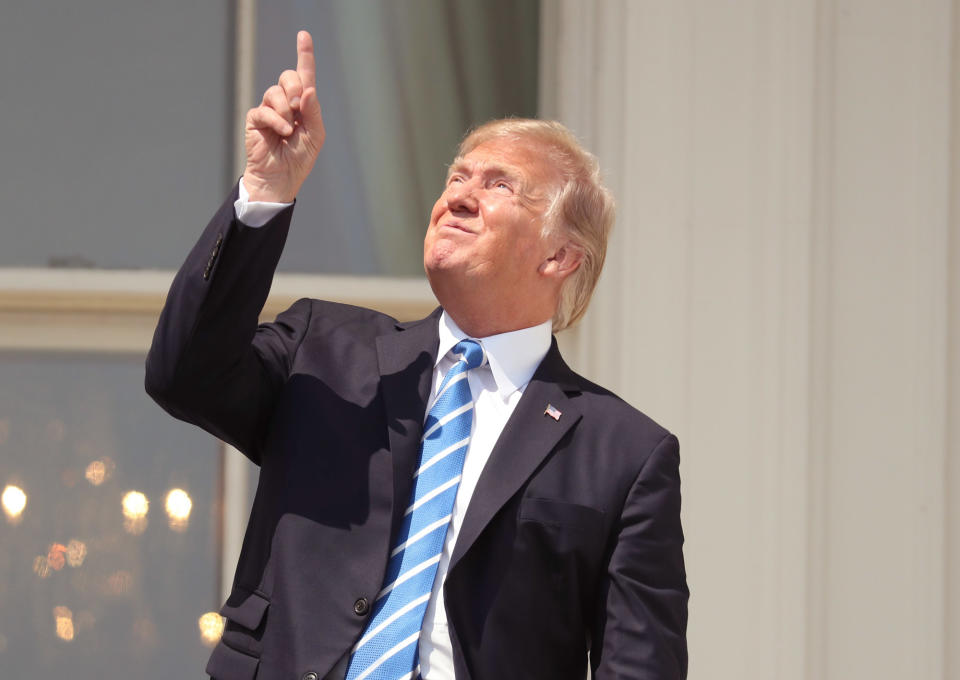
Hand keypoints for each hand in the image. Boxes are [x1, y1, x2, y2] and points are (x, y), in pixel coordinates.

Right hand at [243, 30, 325, 202]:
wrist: (281, 179)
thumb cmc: (299, 158)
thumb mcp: (315, 135)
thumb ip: (313, 111)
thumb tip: (307, 89)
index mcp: (303, 105)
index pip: (304, 76)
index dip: (304, 55)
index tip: (304, 35)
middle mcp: (285, 103)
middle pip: (288, 77)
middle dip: (294, 86)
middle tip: (298, 105)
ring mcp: (269, 110)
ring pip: (276, 92)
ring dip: (287, 111)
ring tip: (289, 130)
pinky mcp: (256, 119)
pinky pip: (265, 110)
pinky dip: (277, 120)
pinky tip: (283, 132)